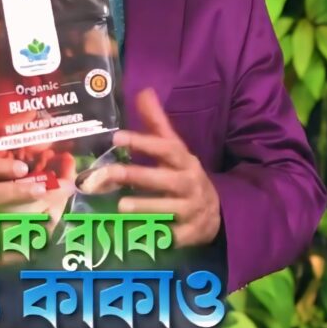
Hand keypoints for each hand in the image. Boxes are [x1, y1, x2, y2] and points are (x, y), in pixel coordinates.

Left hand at [87, 88, 220, 247]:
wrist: (215, 212)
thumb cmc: (183, 174)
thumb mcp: (174, 149)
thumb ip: (157, 123)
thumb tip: (143, 91)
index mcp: (183, 161)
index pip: (165, 148)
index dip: (142, 142)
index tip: (117, 137)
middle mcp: (189, 183)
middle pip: (163, 179)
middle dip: (137, 176)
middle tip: (111, 173)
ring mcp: (191, 210)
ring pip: (168, 208)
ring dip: (146, 207)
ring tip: (121, 206)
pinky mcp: (191, 234)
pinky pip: (174, 235)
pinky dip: (160, 236)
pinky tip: (140, 234)